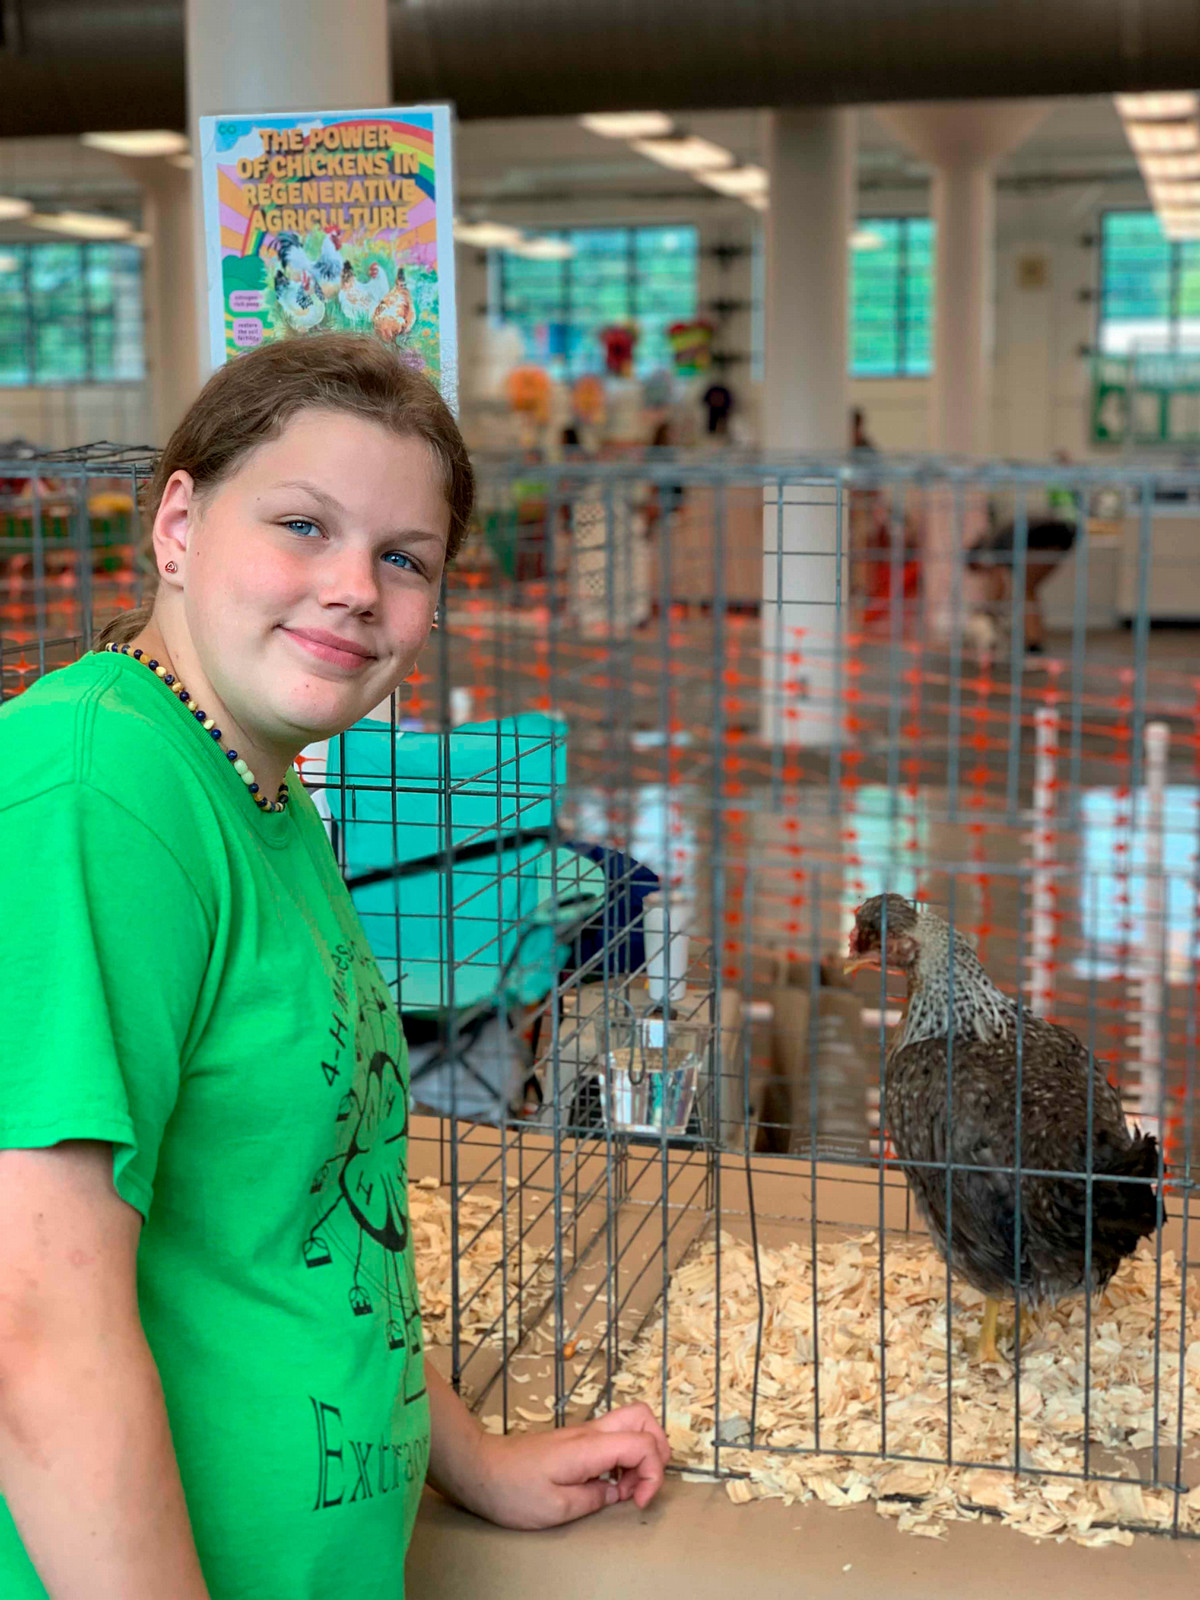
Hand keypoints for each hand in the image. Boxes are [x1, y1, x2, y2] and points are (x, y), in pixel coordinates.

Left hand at [469, 1403, 669, 1530]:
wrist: (479, 1469)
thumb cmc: (513, 1490)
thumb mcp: (556, 1508)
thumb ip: (594, 1498)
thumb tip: (616, 1491)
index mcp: (589, 1446)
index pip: (643, 1443)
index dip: (652, 1474)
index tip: (636, 1502)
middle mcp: (590, 1432)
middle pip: (643, 1417)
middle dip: (656, 1450)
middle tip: (639, 1485)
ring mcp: (583, 1432)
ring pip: (630, 1422)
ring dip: (640, 1453)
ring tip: (623, 1487)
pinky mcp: (575, 1440)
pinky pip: (613, 1435)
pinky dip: (623, 1455)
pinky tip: (608, 1480)